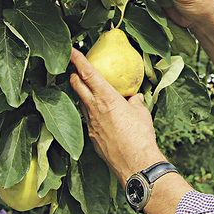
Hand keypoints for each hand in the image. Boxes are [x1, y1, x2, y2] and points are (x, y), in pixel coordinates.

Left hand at [69, 48, 165, 184]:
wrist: (135, 162)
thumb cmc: (140, 135)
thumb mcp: (141, 113)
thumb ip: (135, 102)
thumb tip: (134, 98)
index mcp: (107, 97)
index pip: (88, 73)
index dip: (78, 60)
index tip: (71, 51)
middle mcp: (94, 108)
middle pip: (77, 86)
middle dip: (74, 75)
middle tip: (76, 69)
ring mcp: (90, 123)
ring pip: (81, 103)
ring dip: (82, 94)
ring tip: (88, 91)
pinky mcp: (91, 136)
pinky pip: (87, 119)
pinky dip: (91, 112)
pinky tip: (100, 115)